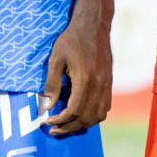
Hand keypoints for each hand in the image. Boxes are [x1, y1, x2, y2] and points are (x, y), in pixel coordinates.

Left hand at [42, 4, 112, 136]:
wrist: (94, 26)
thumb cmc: (72, 39)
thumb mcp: (56, 57)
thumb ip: (52, 83)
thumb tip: (46, 106)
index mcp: (85, 79)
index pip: (74, 111)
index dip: (60, 120)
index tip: (47, 121)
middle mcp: (99, 85)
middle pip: (86, 118)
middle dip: (69, 127)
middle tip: (54, 130)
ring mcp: (107, 85)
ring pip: (98, 116)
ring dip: (82, 124)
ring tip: (66, 125)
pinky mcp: (109, 84)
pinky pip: (104, 108)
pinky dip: (93, 116)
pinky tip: (80, 114)